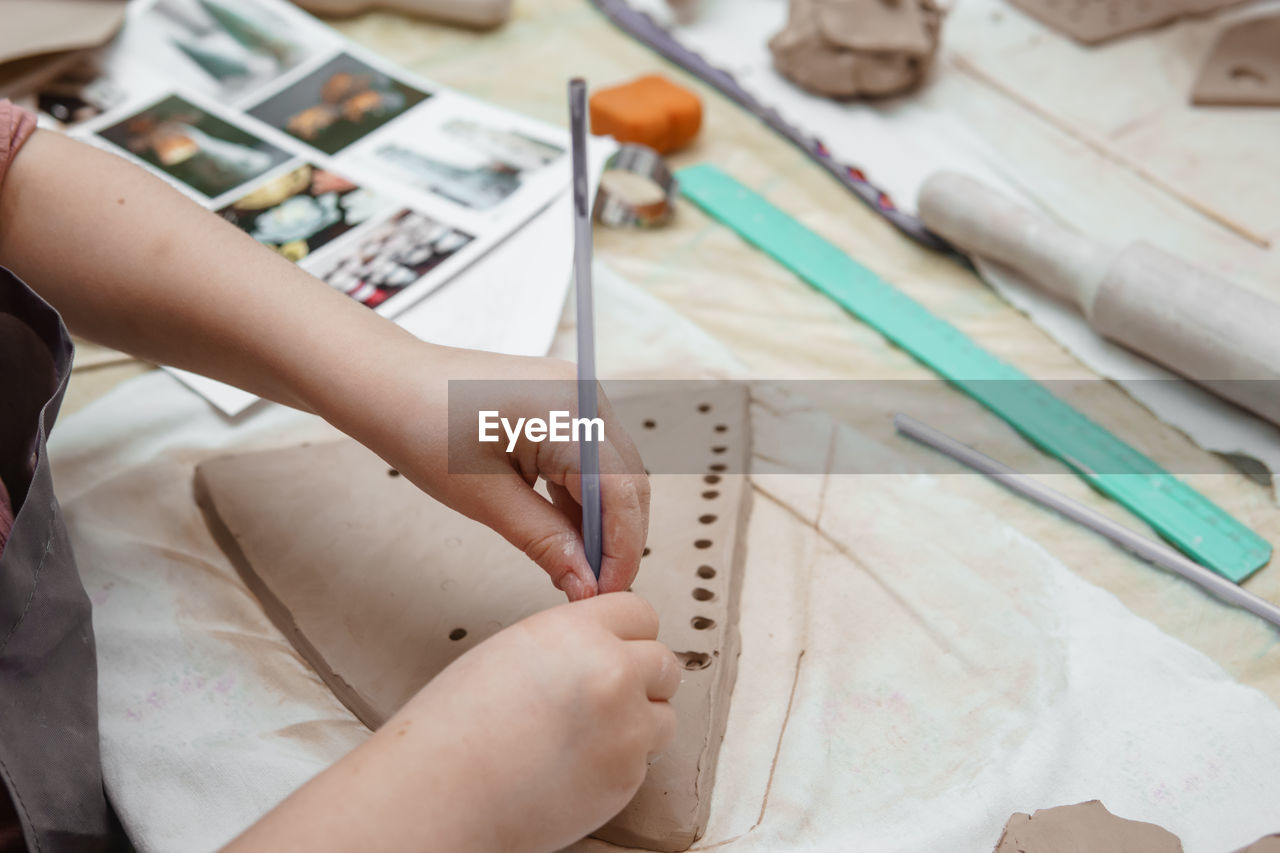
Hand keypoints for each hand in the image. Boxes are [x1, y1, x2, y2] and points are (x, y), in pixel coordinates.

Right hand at [225, 594, 679, 852]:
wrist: (438, 794)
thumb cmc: (456, 726)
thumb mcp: (512, 652)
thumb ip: (569, 643)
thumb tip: (606, 647)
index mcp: (576, 631)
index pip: (640, 613)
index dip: (627, 634)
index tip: (620, 649)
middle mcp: (610, 672)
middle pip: (664, 662)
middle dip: (643, 678)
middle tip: (607, 698)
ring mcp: (625, 728)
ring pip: (664, 715)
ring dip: (639, 723)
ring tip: (587, 737)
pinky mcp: (626, 777)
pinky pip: (644, 761)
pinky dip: (620, 763)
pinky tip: (574, 768)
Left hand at [320, 344, 649, 602]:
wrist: (387, 382)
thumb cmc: (424, 429)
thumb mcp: (484, 498)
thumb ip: (545, 541)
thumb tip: (588, 587)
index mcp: (568, 412)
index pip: (621, 491)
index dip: (622, 548)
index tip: (606, 594)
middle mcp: (584, 396)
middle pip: (628, 481)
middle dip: (618, 538)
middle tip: (593, 589)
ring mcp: (577, 396)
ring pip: (613, 473)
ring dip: (601, 521)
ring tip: (576, 568)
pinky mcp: (563, 404)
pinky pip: (590, 459)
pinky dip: (582, 499)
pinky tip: (562, 532)